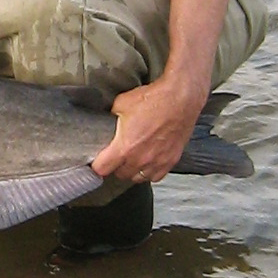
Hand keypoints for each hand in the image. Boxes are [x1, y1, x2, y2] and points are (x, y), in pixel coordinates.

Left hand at [89, 75, 207, 183]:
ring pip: (138, 178)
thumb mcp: (122, 103)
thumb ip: (112, 115)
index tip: (97, 162)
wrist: (180, 99)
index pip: (102, 169)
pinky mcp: (170, 160)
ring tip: (132, 160)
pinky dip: (150, 172)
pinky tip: (148, 163)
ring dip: (133, 171)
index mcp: (125, 147)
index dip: (97, 166)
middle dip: (116, 167)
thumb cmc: (155, 99)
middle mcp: (140, 159)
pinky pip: (156, 176)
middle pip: (120, 175)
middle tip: (115, 157)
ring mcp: (157, 162)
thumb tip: (108, 118)